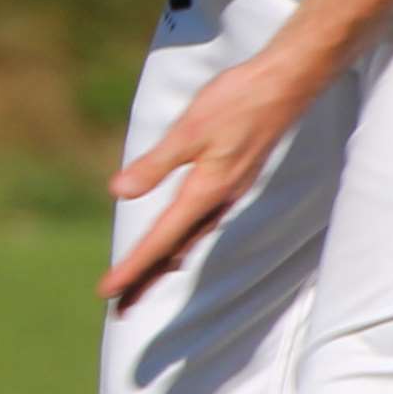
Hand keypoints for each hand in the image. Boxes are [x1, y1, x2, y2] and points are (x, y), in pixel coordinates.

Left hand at [105, 45, 337, 305]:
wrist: (285, 85)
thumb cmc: (237, 101)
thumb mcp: (188, 130)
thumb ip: (155, 164)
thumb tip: (118, 192)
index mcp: (204, 193)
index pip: (159, 241)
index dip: (132, 268)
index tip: (107, 292)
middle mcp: (217, 202)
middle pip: (174, 252)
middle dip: (145, 280)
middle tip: (118, 308)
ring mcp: (227, 194)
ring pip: (189, 240)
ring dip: (162, 264)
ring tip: (139, 284)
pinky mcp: (232, 183)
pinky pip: (202, 225)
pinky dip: (182, 241)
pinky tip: (178, 242)